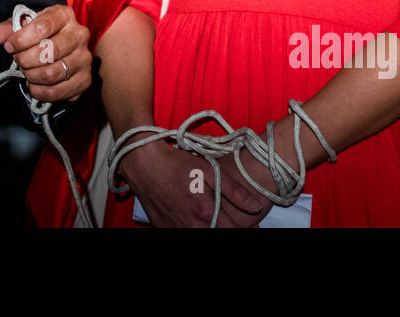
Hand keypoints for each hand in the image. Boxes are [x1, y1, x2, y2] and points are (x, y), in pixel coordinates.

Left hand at [0, 4, 90, 102]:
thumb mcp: (24, 27)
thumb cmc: (40, 35)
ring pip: (53, 73)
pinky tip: (33, 85)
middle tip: (18, 60)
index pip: (42, 27)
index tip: (9, 46)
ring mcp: (85, 58)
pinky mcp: (86, 79)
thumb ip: (7, 30)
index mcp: (64, 15)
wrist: (59, 47)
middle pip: (49, 51)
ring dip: (32, 76)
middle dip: (25, 59)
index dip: (21, 39)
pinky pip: (59, 91)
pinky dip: (40, 92)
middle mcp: (80, 35)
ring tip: (26, 72)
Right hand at [119, 143, 271, 227]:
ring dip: (213, 228)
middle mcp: (191, 227)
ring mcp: (176, 231)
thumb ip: (234, 191)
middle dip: (230, 228)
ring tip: (215, 216)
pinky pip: (186, 234)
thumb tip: (255, 207)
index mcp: (205, 213)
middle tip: (235, 220)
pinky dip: (196, 228)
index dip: (248, 227)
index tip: (253, 223)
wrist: (143, 164)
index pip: (235, 230)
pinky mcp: (165, 230)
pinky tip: (198, 218)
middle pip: (219, 235)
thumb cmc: (176, 164)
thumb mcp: (209, 171)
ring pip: (203, 235)